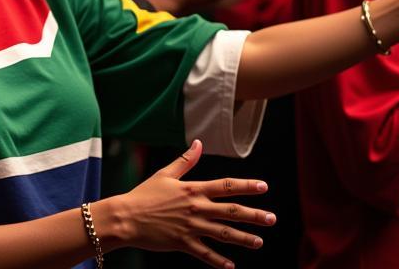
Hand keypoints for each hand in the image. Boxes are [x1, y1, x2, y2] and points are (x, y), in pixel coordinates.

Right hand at [106, 140, 273, 267]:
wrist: (126, 217)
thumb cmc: (145, 194)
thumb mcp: (165, 173)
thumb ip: (185, 160)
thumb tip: (198, 143)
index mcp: (193, 189)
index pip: (226, 186)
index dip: (246, 186)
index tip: (263, 187)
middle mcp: (196, 208)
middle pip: (231, 211)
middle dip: (254, 216)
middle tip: (272, 219)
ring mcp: (191, 227)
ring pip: (223, 234)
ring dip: (243, 238)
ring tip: (259, 241)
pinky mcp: (183, 243)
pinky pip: (205, 254)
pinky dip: (219, 261)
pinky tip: (231, 266)